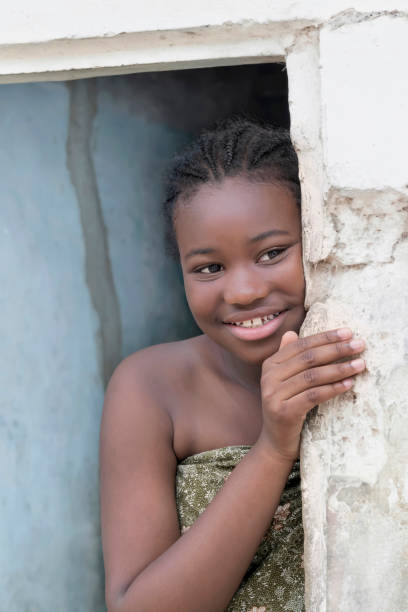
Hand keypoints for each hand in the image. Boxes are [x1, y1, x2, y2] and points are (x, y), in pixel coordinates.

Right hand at [257, 328, 365, 461]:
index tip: (348, 332)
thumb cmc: (287, 407)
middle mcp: (268, 377)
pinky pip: (313, 396)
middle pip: (308, 358)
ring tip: (360, 364)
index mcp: (270, 365)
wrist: (276, 442)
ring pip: (312, 376)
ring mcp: (274, 395)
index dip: (325, 337)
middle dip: (336, 349)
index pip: (301, 345)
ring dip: (339, 369)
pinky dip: (333, 388)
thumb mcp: (285, 381)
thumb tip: (291, 333)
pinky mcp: (284, 412)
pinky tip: (349, 384)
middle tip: (359, 344)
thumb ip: (289, 358)